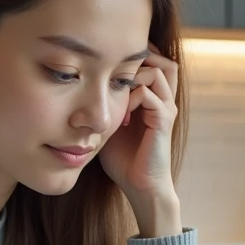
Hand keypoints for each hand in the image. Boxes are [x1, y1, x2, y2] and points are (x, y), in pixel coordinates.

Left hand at [99, 43, 181, 235]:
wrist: (141, 186)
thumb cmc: (124, 159)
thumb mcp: (110, 123)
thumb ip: (105, 104)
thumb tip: (78, 88)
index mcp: (154, 99)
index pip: (154, 62)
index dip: (134, 58)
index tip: (109, 69)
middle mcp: (164, 100)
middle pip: (164, 60)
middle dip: (141, 59)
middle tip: (116, 72)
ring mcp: (166, 109)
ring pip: (159, 70)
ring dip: (135, 76)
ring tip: (119, 94)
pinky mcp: (164, 121)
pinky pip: (150, 95)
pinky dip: (133, 97)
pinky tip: (121, 117)